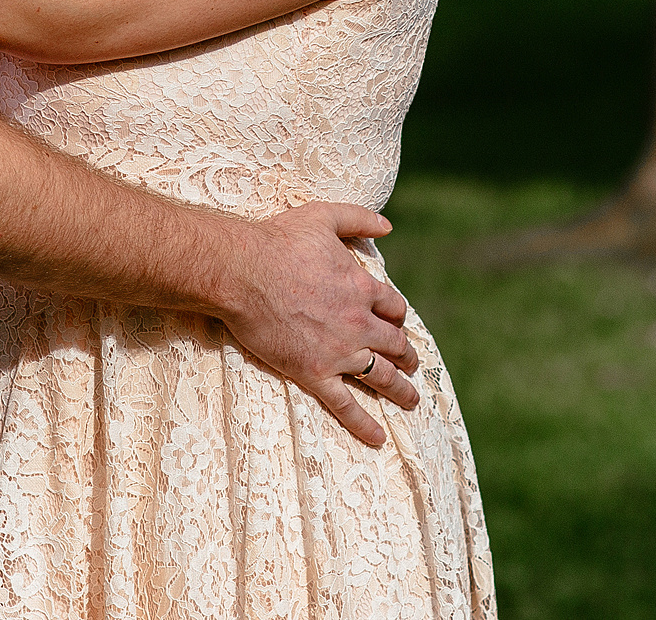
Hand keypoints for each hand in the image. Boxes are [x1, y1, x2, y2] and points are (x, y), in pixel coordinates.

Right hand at [220, 201, 420, 447]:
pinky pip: (346, 405)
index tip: (399, 324)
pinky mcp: (314, 373)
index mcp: (363, 288)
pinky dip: (364, 423)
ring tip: (411, 400)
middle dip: (407, 356)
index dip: (398, 317)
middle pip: (395, 344)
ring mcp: (339, 351)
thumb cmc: (279, 241)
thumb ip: (358, 219)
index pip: (394, 308)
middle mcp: (359, 323)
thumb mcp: (323, 217)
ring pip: (381, 376)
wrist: (243, 272)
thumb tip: (388, 224)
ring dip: (400, 390)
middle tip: (413, 366)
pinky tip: (378, 437)